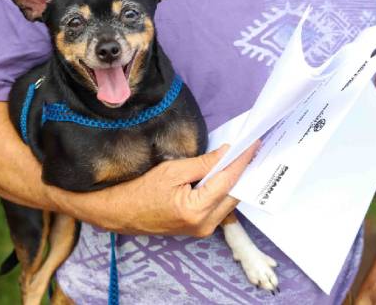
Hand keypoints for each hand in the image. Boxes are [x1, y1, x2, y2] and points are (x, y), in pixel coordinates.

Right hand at [51, 142, 259, 235]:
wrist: (121, 213)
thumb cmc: (141, 190)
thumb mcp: (171, 171)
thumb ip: (202, 164)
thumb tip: (226, 154)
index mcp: (197, 210)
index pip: (228, 180)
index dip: (242, 161)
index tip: (254, 144)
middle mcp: (205, 225)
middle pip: (234, 194)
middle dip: (244, 171)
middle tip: (253, 150)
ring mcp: (203, 230)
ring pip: (229, 202)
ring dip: (236, 181)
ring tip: (244, 159)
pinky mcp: (199, 229)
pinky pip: (219, 208)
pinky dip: (225, 191)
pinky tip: (227, 175)